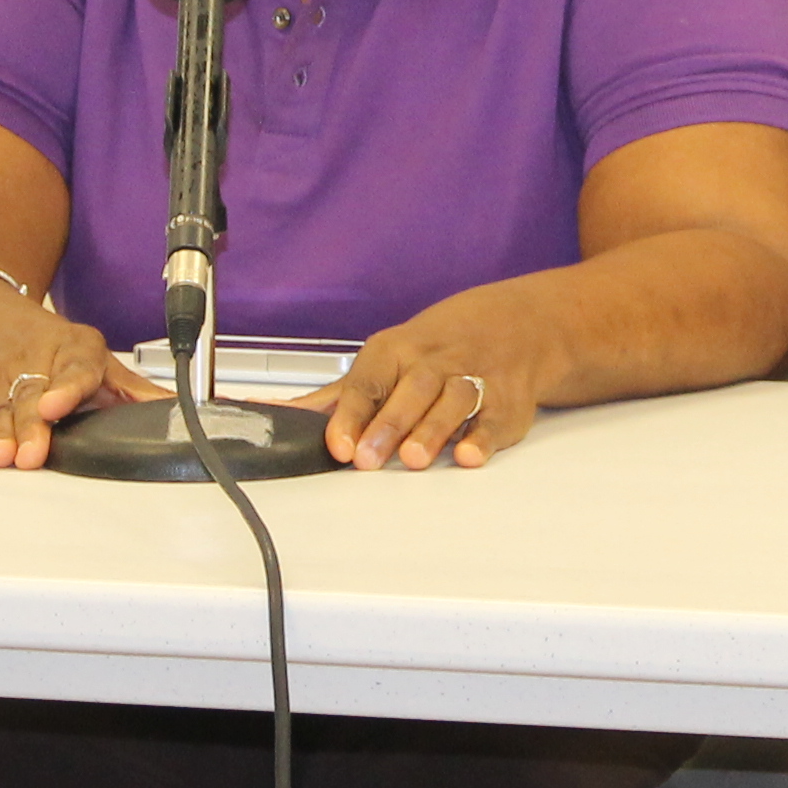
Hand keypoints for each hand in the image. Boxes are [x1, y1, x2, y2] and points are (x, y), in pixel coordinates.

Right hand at [0, 273, 133, 470]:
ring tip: (1, 456)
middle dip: (31, 427)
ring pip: (0, 411)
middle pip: (32, 398)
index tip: (54, 406)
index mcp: (74, 352)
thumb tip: (189, 412)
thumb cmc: (49, 349)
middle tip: (31, 454)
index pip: (75, 370)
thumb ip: (133, 393)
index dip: (66, 390)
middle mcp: (32, 364)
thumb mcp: (93, 360)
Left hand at [322, 301, 553, 470]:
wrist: (510, 327)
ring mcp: (474, 380)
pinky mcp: (505, 404)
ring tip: (413, 459)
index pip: (369, 382)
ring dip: (433, 429)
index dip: (351, 415)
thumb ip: (337, 398)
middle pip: (412, 389)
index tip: (338, 446)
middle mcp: (435, 362)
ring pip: (453, 399)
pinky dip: (484, 437)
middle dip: (389, 424)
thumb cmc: (432, 352)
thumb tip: (276, 416)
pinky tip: (469, 455)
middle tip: (368, 460)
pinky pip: (495, 419)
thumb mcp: (383, 363)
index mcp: (396, 351)